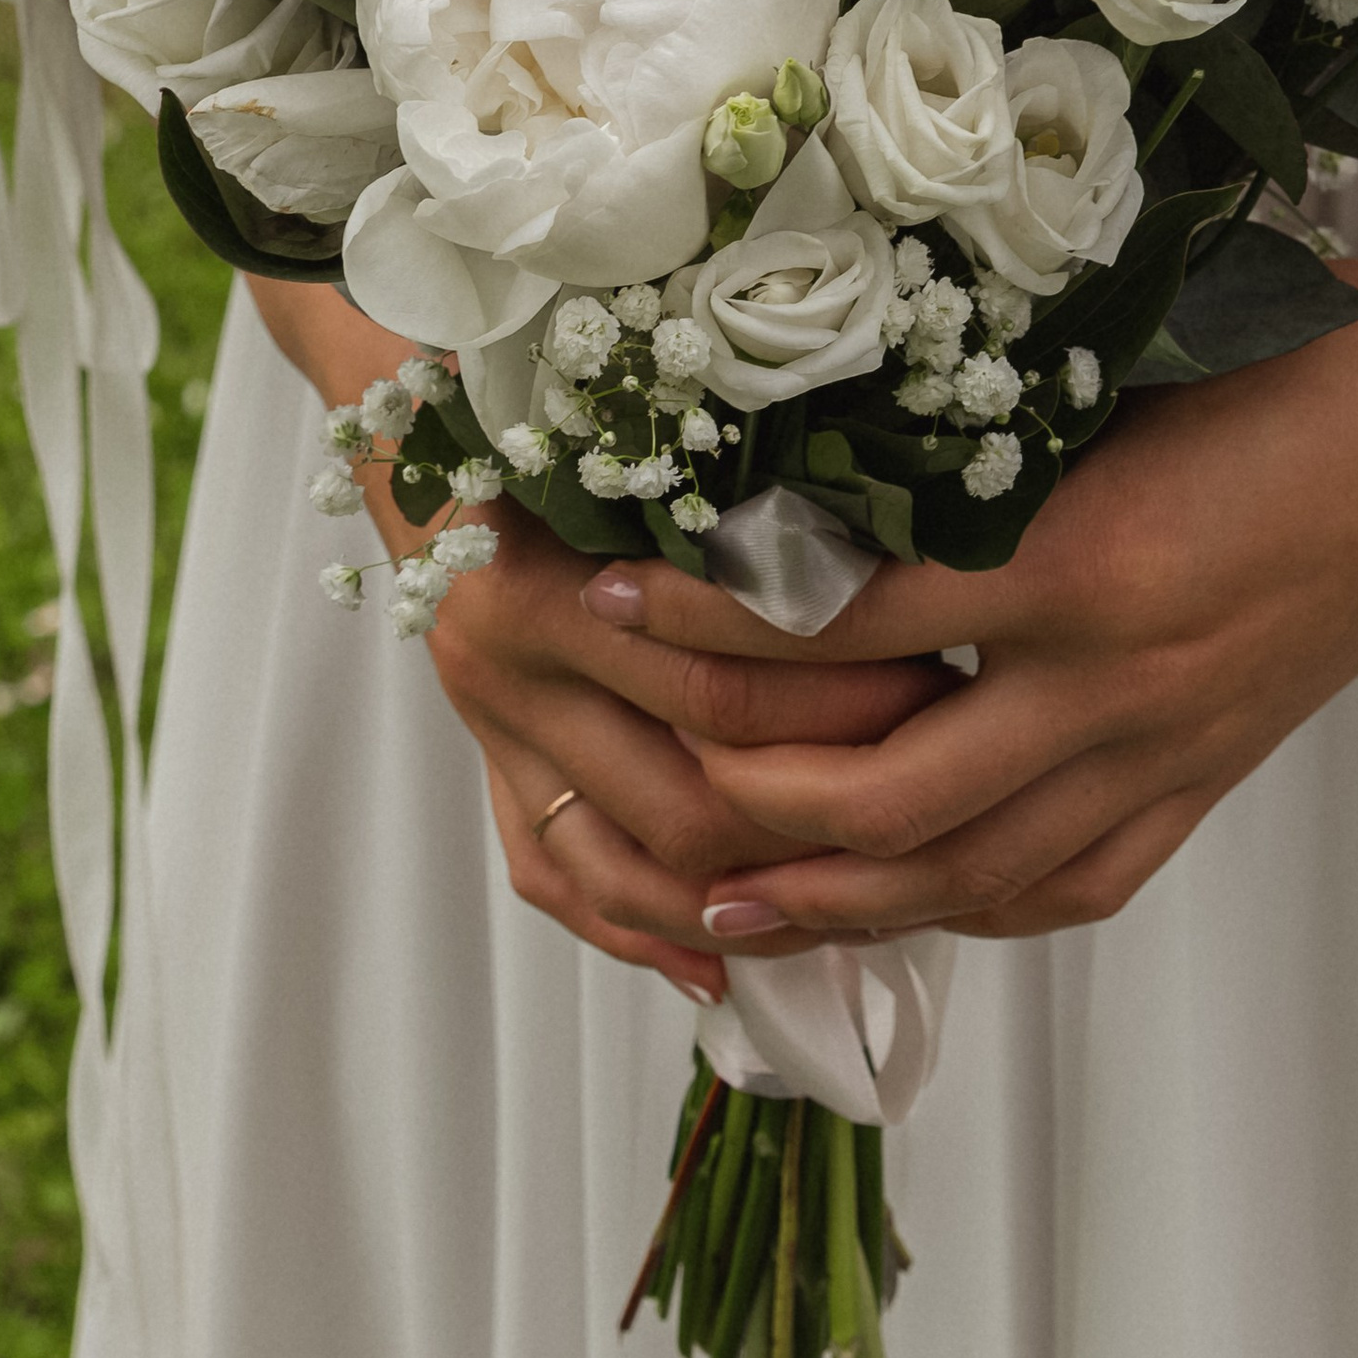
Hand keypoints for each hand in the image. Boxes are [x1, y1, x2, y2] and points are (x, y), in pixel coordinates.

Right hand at [243, 276, 951, 1005]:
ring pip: (621, 864)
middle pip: (684, 790)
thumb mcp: (636, 417)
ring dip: (740, 900)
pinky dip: (642, 934)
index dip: (836, 707)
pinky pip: (558, 878)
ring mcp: (492, 727)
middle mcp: (507, 665)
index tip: (944, 693)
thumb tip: (897, 541)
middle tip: (929, 807)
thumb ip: (733, 486)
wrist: (413, 404)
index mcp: (548, 576)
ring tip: (855, 906)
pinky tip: (724, 970)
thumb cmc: (554, 387)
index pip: (716, 685)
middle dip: (814, 814)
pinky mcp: (489, 762)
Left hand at [562, 0, 1357, 948]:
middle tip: (614, 777)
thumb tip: (805, 420)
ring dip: (827, 894)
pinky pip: (1078, 878)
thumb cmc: (1319, 306)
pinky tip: (906, 899)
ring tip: (706, 903)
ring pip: (967, 867)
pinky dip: (973, 904)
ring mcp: (1179, 734)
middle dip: (728, 800)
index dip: (701, 622)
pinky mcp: (1224, 759)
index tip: (589, 586)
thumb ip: (980, 403)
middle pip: (872, 791)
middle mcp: (1119, 671)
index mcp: (1083, 543)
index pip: (835, 623)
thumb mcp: (1124, 337)